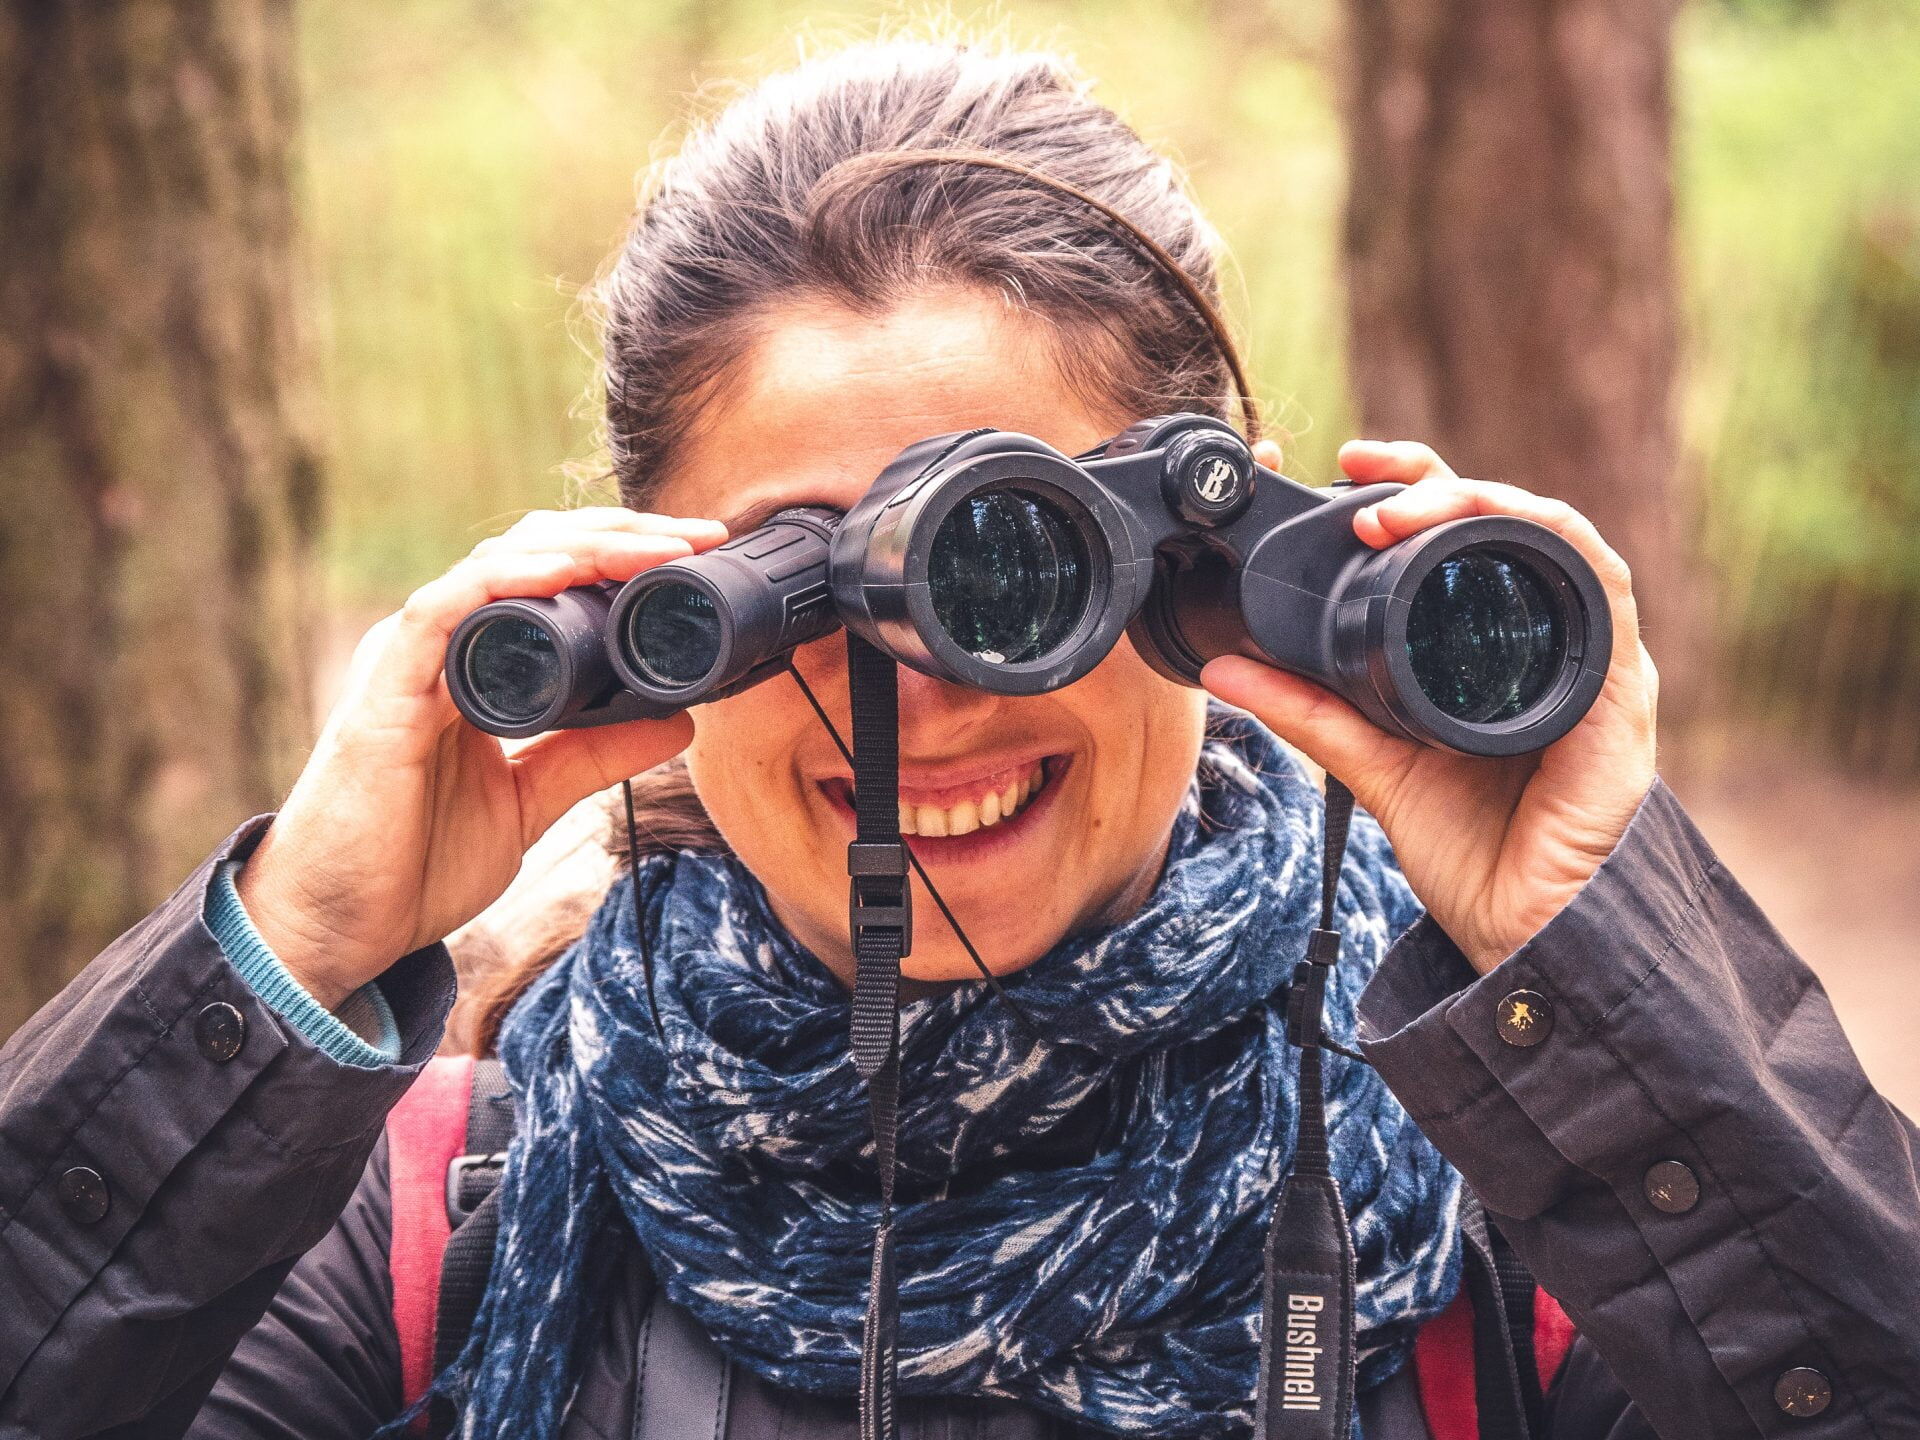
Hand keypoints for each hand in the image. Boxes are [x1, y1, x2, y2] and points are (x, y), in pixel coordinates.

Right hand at [236, 509, 726, 1008]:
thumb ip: (593, 754)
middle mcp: (440, 644)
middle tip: (702, 538)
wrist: (338, 932)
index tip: (700, 557)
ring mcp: (407, 660)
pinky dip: (505, 583)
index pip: (551, 573)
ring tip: (659, 550)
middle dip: (622, 534)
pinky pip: (442, 609)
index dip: (624, 553)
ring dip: (585, 547)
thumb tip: (678, 721)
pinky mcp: (383, 690)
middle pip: (534, 551)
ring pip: (497, 565)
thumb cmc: (416, 864)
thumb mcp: (532, 800)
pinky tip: (564, 572)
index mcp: (474, 660)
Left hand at [1204, 440, 1658, 974]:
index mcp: (1495, 646)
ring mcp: (1592, 662)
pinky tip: (1513, 535)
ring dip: (1489, 504)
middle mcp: (1550, 640)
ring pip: (1559, 541)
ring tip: (1413, 509)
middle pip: (1511, 522)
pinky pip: (1605, 601)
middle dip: (1441, 481)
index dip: (1416, 484)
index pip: (1466, 535)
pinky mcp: (1619, 697)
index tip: (1352, 462)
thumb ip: (1309, 712)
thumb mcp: (1372, 764)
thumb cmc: (1471, 849)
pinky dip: (1559, 554)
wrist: (1521, 932)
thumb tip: (1226, 664)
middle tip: (1369, 478)